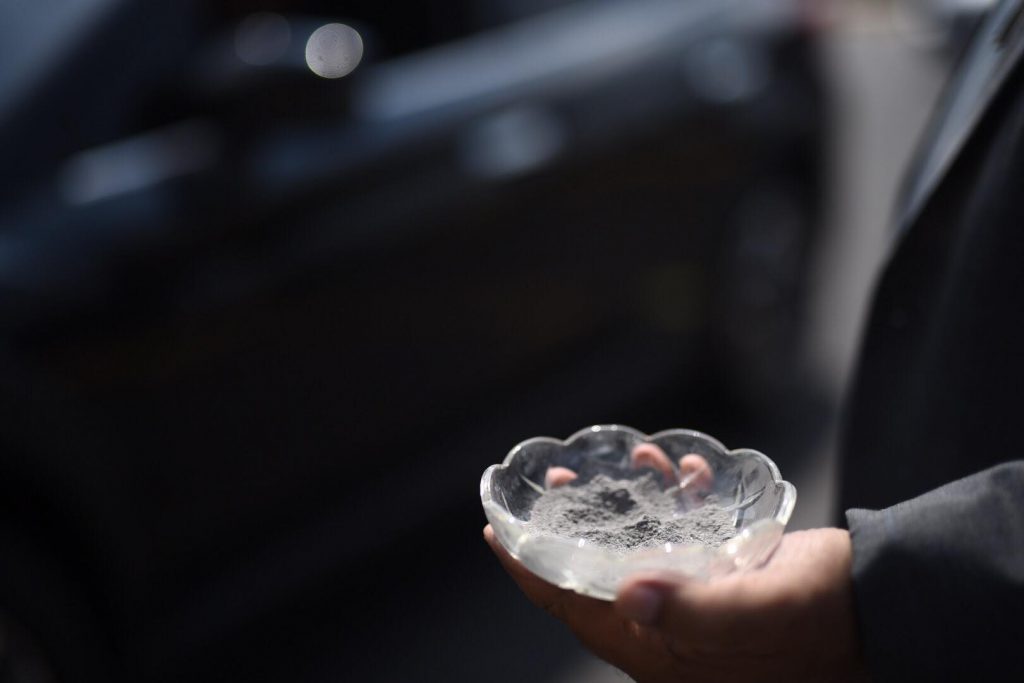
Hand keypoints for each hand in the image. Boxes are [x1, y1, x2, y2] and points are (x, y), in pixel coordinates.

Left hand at [484, 444, 865, 682]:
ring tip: (627, 463)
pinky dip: (674, 505)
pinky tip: (685, 476)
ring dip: (623, 507)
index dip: (529, 572)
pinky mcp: (721, 581)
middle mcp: (670, 635)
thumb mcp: (762, 610)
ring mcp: (694, 609)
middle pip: (594, 580)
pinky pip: (678, 542)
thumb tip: (629, 594)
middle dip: (570, 529)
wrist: (884, 608)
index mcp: (664, 653)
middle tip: (558, 481)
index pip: (574, 611)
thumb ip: (696, 610)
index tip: (496, 531)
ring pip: (634, 554)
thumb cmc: (826, 614)